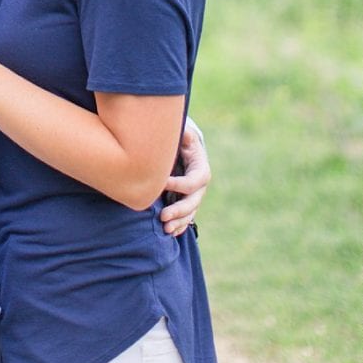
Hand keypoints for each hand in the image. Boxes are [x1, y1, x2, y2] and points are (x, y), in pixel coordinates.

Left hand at [161, 120, 210, 237]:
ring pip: (190, 214)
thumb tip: (183, 130)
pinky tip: (170, 233)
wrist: (186, 155)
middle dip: (178, 210)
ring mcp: (195, 198)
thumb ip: (185, 135)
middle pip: (192, 202)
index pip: (192, 182)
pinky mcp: (188, 206)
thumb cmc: (184, 144)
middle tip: (163, 216)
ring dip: (178, 222)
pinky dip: (180, 227)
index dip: (178, 185)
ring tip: (165, 229)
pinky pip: (186, 220)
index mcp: (201, 171)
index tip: (161, 184)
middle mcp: (200, 188)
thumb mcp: (187, 137)